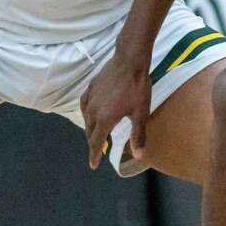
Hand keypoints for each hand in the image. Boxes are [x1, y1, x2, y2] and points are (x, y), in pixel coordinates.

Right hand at [80, 48, 152, 170]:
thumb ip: (138, 134)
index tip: (93, 165)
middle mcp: (93, 110)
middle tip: (97, 152)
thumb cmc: (137, 87)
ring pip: (85, 119)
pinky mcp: (90, 88)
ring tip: (95, 135)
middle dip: (92, 144)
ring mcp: (90, 98)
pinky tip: (90, 114)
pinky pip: (84, 106)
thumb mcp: (141, 113)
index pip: (96, 142)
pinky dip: (86, 114)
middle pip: (89, 132)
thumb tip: (138, 155)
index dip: (94, 155)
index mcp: (104, 118)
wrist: (129, 61)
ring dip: (89, 130)